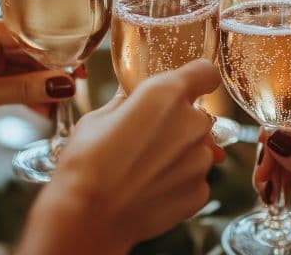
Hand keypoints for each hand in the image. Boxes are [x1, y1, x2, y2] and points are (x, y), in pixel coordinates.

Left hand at [0, 19, 75, 135]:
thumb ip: (27, 89)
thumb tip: (67, 85)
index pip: (31, 35)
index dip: (58, 53)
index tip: (80, 71)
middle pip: (28, 50)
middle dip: (50, 72)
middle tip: (75, 90)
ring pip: (19, 67)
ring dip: (38, 86)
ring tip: (60, 105)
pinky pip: (7, 80)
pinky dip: (22, 93)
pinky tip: (40, 108)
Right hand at [21, 60, 223, 253]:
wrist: (87, 217)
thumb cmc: (86, 164)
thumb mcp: (97, 119)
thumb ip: (126, 103)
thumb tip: (131, 97)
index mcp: (166, 94)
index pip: (205, 72)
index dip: (197, 78)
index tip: (188, 85)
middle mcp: (192, 124)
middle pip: (198, 115)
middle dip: (179, 123)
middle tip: (147, 138)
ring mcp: (199, 160)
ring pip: (198, 149)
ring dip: (179, 154)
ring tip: (144, 169)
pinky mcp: (199, 192)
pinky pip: (194, 178)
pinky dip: (178, 182)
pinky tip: (149, 188)